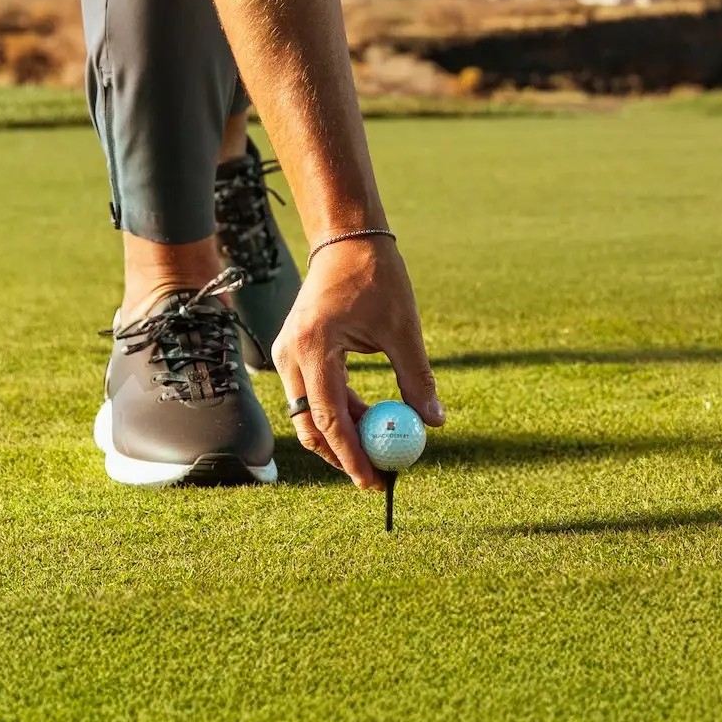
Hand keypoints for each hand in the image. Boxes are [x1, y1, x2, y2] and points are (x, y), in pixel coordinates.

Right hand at [273, 237, 443, 488]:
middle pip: (309, 424)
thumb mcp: (403, 330)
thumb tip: (434, 423)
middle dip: (340, 455)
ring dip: (341, 433)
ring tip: (378, 448)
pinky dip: (338, 410)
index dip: (351, 456)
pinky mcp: (293, 351)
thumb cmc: (377, 278)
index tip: (374, 481)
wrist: (346, 241)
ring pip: (309, 412)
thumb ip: (416, 379)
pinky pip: (312, 393)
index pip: (330, 419)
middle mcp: (290, 355)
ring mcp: (286, 353)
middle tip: (374, 476)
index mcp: (314, 348)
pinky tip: (368, 419)